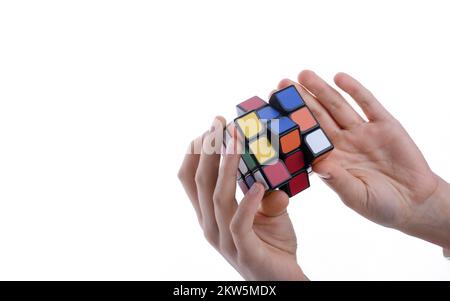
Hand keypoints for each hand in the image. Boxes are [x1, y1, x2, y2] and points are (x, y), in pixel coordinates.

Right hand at [177, 117, 306, 279]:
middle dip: (208, 148)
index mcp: (209, 213)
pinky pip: (240, 222)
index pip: (190, 178)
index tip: (212, 126)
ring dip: (226, 165)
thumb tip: (269, 163)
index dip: (197, 150)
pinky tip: (258, 184)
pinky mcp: (244, 250)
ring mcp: (224, 238)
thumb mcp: (267, 211)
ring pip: (217, 196)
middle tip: (219, 121)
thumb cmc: (272, 245)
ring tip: (236, 140)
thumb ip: (263, 191)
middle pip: (199, 180)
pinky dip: (248, 202)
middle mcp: (209, 224)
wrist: (283, 282)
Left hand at [277, 71, 449, 248]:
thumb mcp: (356, 196)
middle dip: (300, 101)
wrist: (416, 203)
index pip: (306, 139)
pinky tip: (339, 77)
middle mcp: (343, 142)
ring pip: (337, 106)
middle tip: (281, 84)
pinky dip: (354, 90)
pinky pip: (367, 104)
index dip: (291, 125)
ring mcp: (362, 132)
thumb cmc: (381, 206)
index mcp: (331, 160)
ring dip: (321, 90)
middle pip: (317, 117)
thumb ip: (338, 181)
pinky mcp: (385, 125)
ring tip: (303, 75)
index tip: (273, 112)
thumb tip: (318, 165)